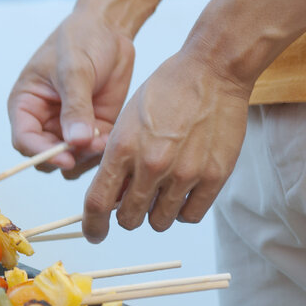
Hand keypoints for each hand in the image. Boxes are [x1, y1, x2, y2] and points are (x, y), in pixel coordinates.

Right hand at [7, 11, 135, 177]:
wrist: (110, 29)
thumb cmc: (82, 40)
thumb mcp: (75, 69)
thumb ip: (75, 106)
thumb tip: (75, 141)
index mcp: (27, 104)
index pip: (24, 140)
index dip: (41, 153)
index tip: (66, 157)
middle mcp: (44, 121)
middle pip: (47, 157)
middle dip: (68, 157)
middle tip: (91, 145)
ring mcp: (68, 127)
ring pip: (71, 161)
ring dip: (87, 158)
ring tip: (103, 138)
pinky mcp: (93, 129)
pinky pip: (93, 153)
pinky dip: (102, 152)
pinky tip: (112, 136)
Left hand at [82, 52, 249, 241]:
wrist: (212, 71)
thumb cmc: (167, 90)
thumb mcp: (128, 119)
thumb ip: (119, 159)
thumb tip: (114, 196)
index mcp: (123, 148)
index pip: (97, 203)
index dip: (92, 225)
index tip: (94, 234)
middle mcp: (151, 165)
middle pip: (129, 219)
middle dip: (127, 214)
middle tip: (136, 200)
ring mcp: (184, 174)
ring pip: (159, 221)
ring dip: (156, 212)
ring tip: (164, 189)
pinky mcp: (213, 177)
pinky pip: (190, 216)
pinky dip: (183, 209)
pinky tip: (184, 191)